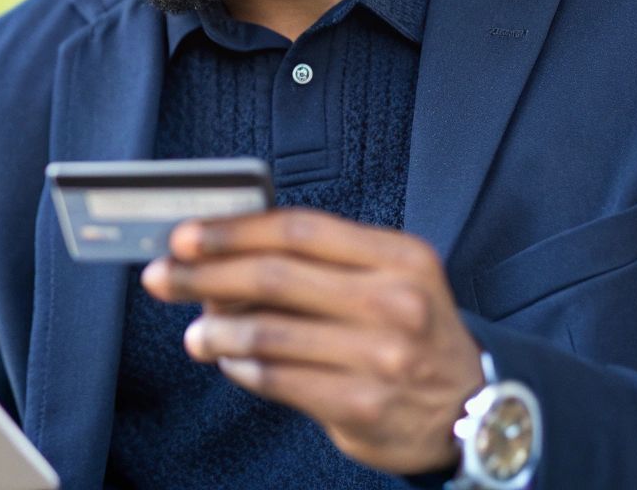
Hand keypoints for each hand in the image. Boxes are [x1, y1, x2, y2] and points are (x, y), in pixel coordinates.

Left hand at [139, 208, 482, 475]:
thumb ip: (318, 265)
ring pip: (269, 332)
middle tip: (164, 277)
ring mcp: (381, 357)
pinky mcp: (362, 406)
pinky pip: (278, 379)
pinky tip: (229, 360)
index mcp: (399, 257)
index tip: (186, 235)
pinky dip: (241, 367)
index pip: (299, 230)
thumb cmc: (412, 332)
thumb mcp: (388, 279)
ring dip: (215, 329)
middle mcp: (396, 302)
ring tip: (194, 332)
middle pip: (276, 276)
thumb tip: (221, 259)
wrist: (472, 406)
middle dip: (205, 274)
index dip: (234, 230)